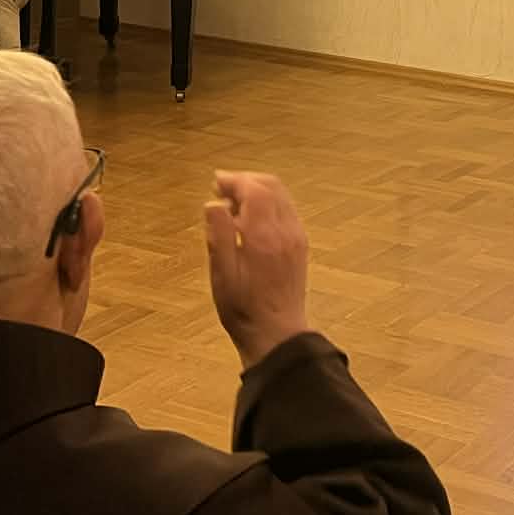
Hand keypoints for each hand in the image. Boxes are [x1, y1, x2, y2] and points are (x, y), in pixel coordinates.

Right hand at [202, 171, 310, 370]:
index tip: (216, 183)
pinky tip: (250, 219)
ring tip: (232, 203)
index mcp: (265, 237)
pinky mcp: (300, 245)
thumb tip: (213, 204)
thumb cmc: (244, 309)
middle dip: (245, 181)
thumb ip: (218, 235)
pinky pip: (286, 210)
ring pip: (281, 196)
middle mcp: (286, 231)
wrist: (277, 333)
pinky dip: (268, 203)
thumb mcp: (221, 274)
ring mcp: (297, 237)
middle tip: (221, 188)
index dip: (234, 180)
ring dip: (257, 190)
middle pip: (271, 186)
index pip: (255, 190)